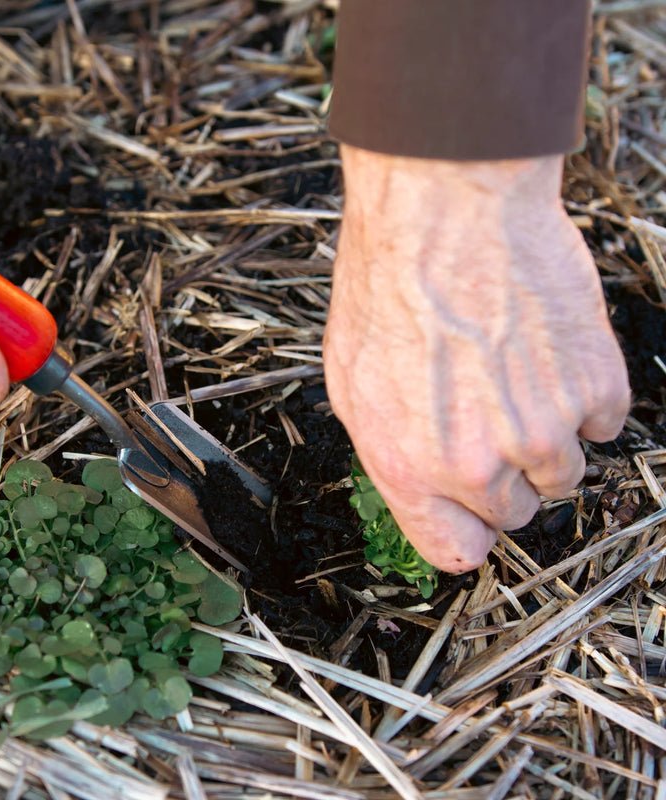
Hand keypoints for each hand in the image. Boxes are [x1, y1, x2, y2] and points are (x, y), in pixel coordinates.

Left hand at [324, 146, 629, 572]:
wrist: (445, 211)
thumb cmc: (388, 284)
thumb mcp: (352, 381)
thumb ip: (392, 450)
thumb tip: (425, 487)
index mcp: (409, 469)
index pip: (455, 551)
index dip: (465, 528)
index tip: (471, 509)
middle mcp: (477, 464)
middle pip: (514, 514)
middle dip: (501, 476)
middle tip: (488, 418)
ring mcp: (542, 430)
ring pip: (562, 474)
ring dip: (544, 438)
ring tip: (516, 378)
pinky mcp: (594, 387)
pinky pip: (601, 424)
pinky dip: (582, 397)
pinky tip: (547, 354)